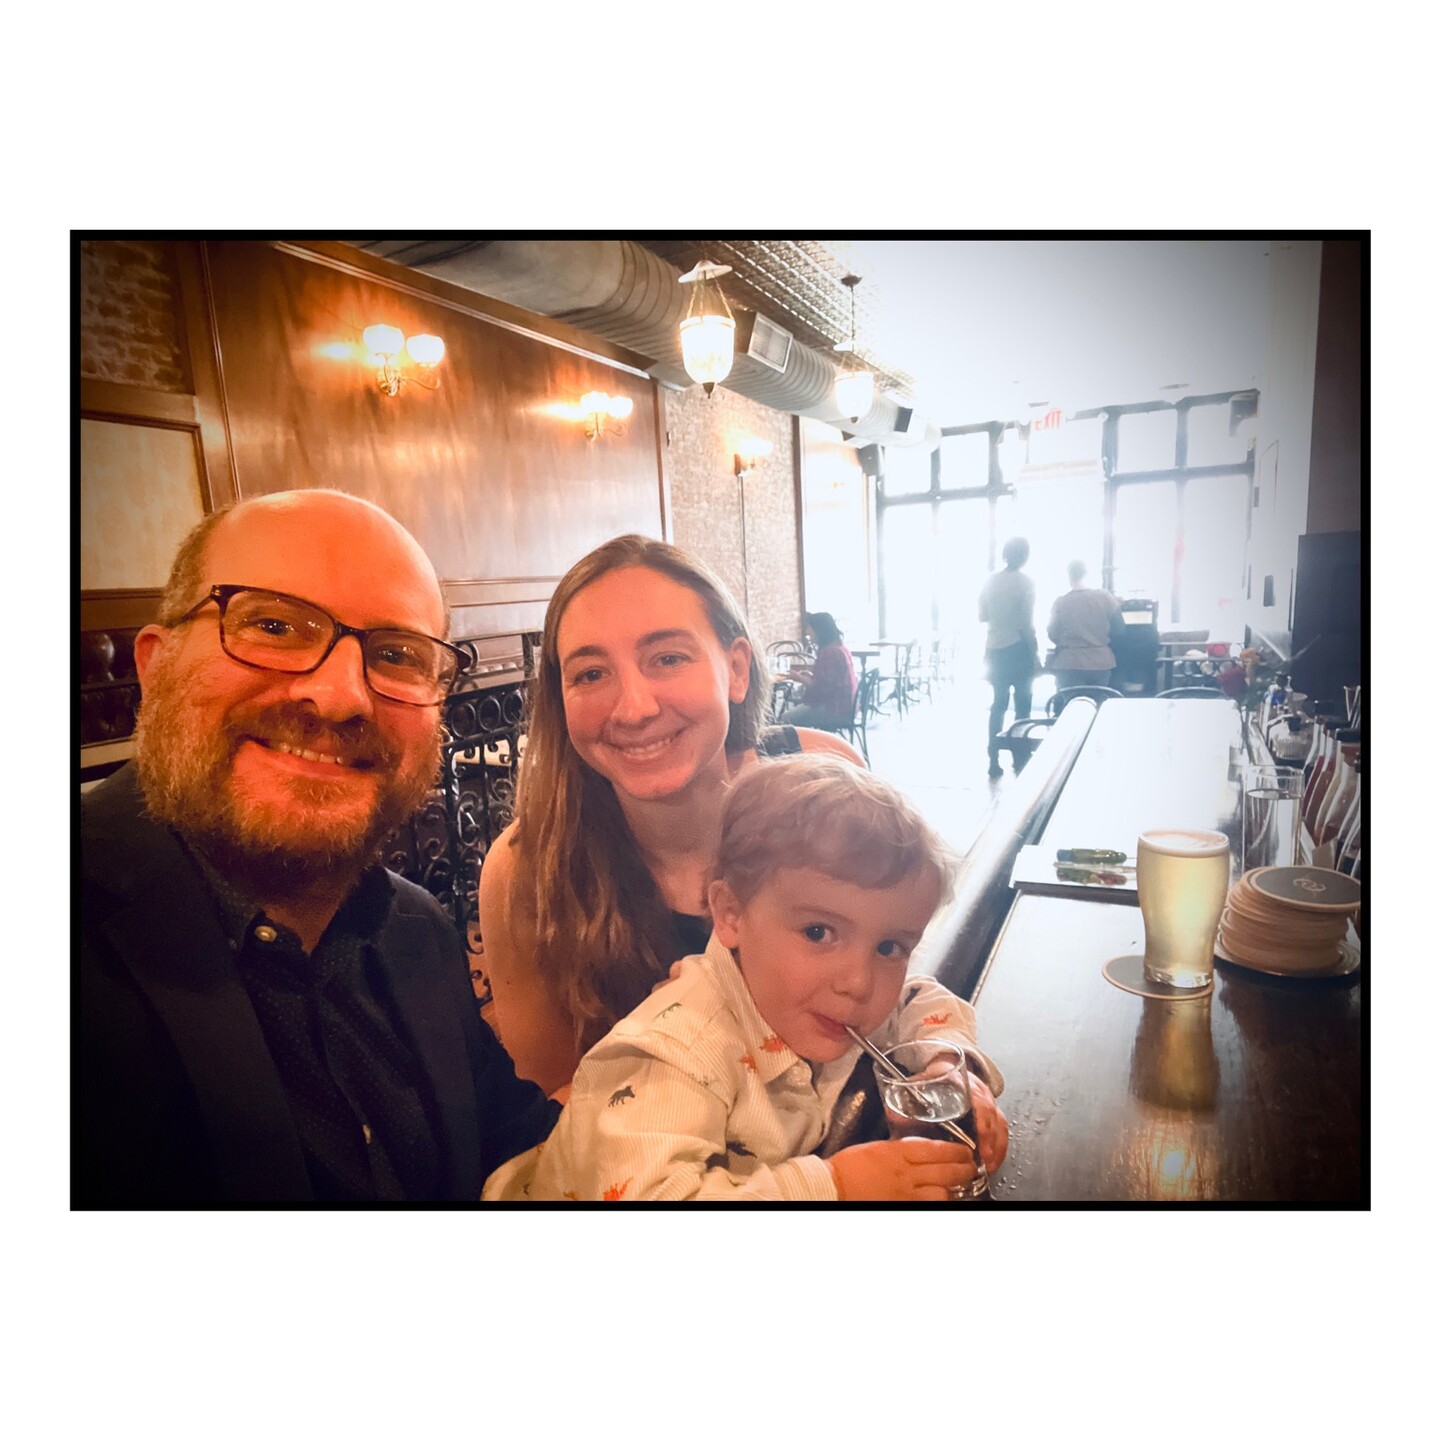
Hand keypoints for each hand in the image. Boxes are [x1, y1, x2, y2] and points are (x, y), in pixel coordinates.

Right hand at [827, 1138, 973, 1200]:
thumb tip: (918, 1150)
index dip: (955, 1151)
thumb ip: (899, 1149)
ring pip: (941, 1192)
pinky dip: (939, 1201)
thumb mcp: (877, 1147)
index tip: (965, 1151)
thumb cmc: (849, 1165)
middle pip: (945, 1171)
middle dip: (963, 1169)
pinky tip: (943, 1199)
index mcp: (898, 1152)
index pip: (936, 1150)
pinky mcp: (901, 1206)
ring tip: (962, 1186)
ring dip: (954, 1189)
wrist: (834, 1185)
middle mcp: (905, 1173)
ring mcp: (905, 1193)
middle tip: (972, 1167)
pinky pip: (928, 1205)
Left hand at [883, 1064, 1007, 1177]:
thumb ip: (907, 1099)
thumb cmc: (934, 1077)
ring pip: (999, 1124)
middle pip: (992, 1115)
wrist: (947, 1065)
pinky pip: (1001, 1130)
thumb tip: (893, 1116)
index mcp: (962, 1079)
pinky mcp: (993, 1112)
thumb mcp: (920, 1082)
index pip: (978, 1098)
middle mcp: (980, 1090)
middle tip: (982, 1159)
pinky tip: (992, 1162)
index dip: (981, 1117)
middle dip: (989, 1139)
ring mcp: (989, 1100)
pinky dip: (999, 1147)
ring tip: (988, 1166)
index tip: (980, 1133)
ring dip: (996, 1146)